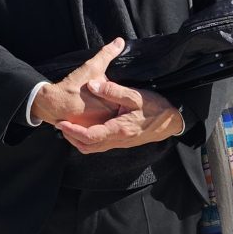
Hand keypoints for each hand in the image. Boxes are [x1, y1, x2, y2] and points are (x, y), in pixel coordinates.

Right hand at [31, 38, 124, 126]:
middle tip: (115, 101)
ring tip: (105, 108)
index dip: (126, 96)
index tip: (127, 94)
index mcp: (113, 105)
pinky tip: (95, 115)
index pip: (127, 101)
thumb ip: (107, 54)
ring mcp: (100, 128)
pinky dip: (100, 122)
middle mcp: (109, 119)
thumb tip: (120, 41)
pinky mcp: (91, 132)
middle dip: (120, 107)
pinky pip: (101, 128)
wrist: (53, 103)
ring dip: (110, 116)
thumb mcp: (92, 67)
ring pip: (111, 121)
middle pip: (121, 112)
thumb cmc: (73, 86)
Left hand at [56, 82, 184, 153]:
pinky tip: (86, 127)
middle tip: (60, 125)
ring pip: (93, 148)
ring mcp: (120, 142)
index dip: (73, 131)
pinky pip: (101, 145)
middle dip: (71, 137)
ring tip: (69, 126)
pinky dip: (89, 139)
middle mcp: (117, 140)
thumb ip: (113, 91)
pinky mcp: (122, 141)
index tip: (61, 123)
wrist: (172, 122)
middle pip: (88, 146)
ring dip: (79, 139)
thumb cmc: (156, 108)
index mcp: (118, 129)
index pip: (90, 136)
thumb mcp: (136, 96)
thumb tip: (93, 85)